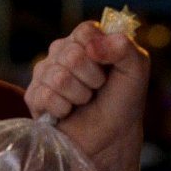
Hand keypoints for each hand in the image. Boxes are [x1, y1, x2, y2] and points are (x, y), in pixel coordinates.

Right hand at [24, 21, 149, 163]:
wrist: (110, 139)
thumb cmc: (123, 103)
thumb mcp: (137, 71)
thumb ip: (125, 48)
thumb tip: (92, 46)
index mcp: (85, 41)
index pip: (85, 30)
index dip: (99, 50)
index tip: (108, 68)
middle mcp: (61, 52)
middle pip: (70, 55)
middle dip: (91, 79)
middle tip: (97, 90)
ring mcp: (44, 73)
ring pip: (58, 77)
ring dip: (78, 96)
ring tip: (83, 102)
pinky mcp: (33, 96)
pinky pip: (44, 96)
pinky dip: (63, 109)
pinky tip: (67, 112)